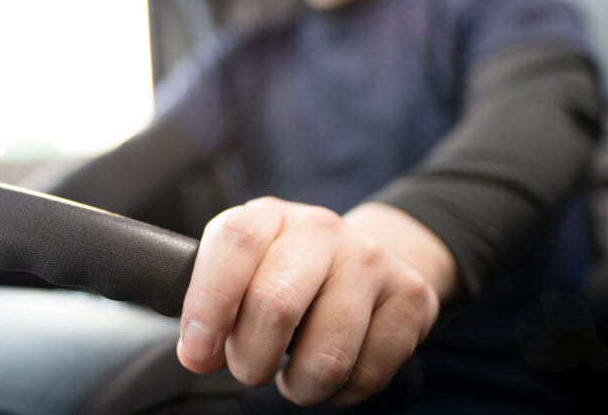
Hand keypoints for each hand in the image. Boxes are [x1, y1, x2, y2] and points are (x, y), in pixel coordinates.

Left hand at [177, 198, 453, 406]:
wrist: (363, 259)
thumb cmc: (285, 273)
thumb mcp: (242, 273)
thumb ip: (212, 310)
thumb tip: (197, 355)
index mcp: (267, 216)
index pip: (236, 242)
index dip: (210, 301)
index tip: (198, 350)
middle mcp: (319, 228)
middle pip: (275, 304)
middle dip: (251, 360)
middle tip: (249, 370)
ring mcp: (369, 258)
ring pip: (327, 353)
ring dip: (301, 387)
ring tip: (293, 378)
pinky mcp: (409, 296)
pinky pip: (369, 372)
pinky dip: (343, 391)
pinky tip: (334, 371)